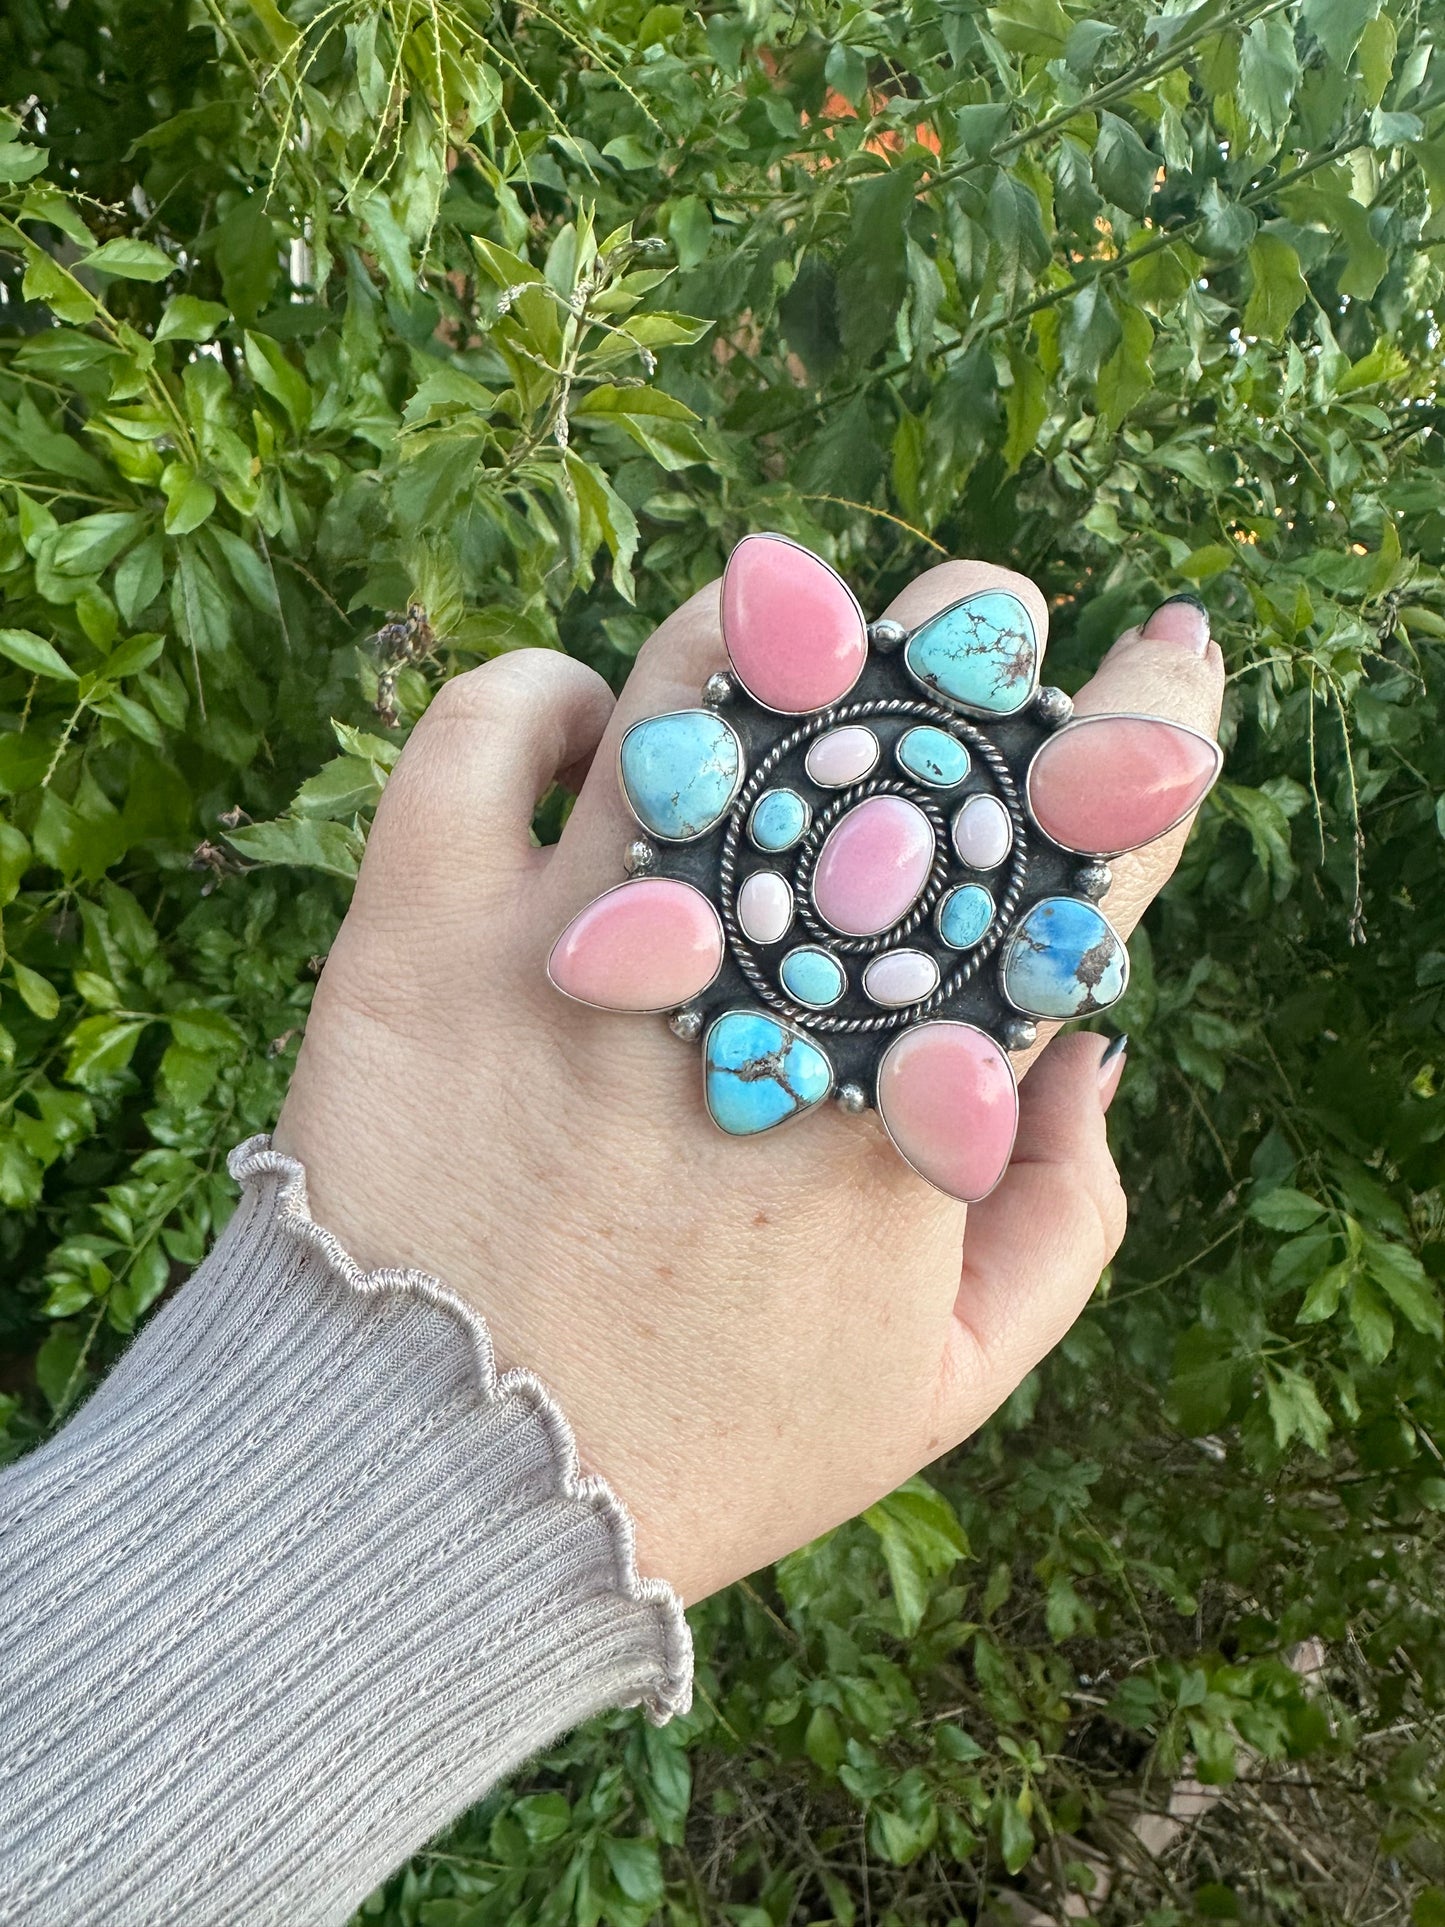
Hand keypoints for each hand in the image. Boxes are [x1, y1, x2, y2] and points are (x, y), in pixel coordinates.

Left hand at [275, 561, 1222, 1603]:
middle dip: (966, 645)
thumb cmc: (707, 1440)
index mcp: (909, 1095)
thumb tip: (1088, 1041)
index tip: (1167, 669)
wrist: (430, 1501)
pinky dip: (544, 696)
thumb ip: (1068, 1214)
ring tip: (776, 676)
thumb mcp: (949, 1382)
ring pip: (701, 685)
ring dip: (768, 639)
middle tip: (965, 645)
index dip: (1146, 733)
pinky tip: (587, 735)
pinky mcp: (419, 940)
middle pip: (898, 721)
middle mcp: (757, 992)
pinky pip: (482, 733)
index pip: (1073, 854)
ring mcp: (581, 950)